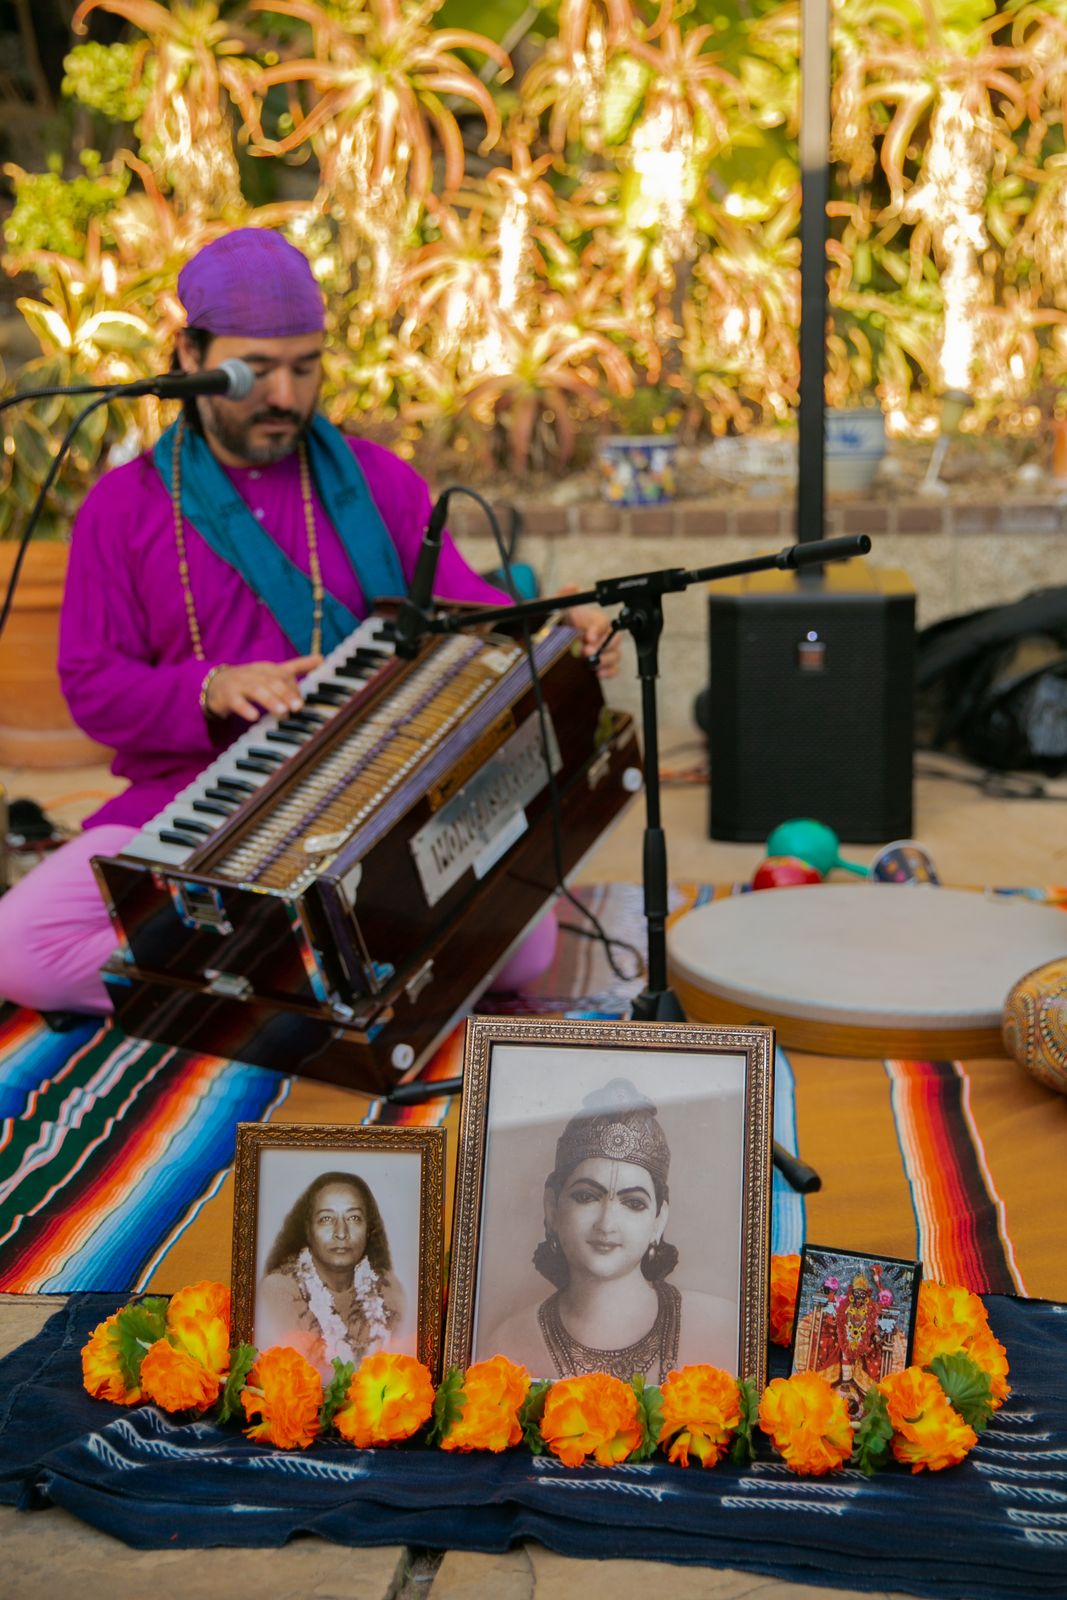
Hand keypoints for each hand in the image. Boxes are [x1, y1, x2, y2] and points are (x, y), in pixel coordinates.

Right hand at [204, 655, 322, 720]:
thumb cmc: (250, 680)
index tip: (301, 703)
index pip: (283, 675)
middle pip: (272, 681)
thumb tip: (321, 658)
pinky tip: (254, 716)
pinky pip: (236, 701)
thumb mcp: (273, 672)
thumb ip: (297, 666)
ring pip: (256, 690)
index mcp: (267, 668)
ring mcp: (240, 684)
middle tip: (297, 707)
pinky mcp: (227, 696)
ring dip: (270, 700)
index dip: (293, 688)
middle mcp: (254, 673)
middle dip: (286, 693)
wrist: (216, 684)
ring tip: (282, 712)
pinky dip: (245, 708)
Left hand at [558, 585, 621, 678]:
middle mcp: (600, 634)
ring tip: (591, 663)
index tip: (588, 636)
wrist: (549, 641)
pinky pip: (613, 669)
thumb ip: (563, 597)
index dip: (599, 629)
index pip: (603, 622)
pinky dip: (609, 672)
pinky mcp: (601, 665)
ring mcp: (602, 650)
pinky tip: (597, 672)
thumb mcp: (555, 610)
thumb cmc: (556, 623)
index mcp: (592, 619)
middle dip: (603, 646)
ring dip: (606, 659)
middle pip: (614, 638)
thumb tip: (571, 586)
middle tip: (587, 651)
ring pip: (616, 654)